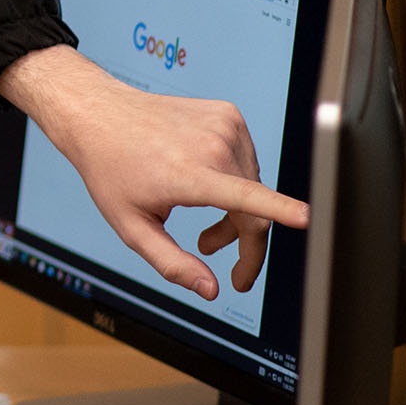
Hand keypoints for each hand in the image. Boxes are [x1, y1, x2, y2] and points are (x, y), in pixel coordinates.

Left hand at [0, 46, 306, 300]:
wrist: (99, 114)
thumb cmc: (111, 169)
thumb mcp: (131, 227)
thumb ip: (172, 264)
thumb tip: (211, 290)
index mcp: (189, 174)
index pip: (244, 197)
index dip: (279, 211)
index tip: (306, 218)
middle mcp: (211, 145)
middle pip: (254, 209)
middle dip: (242, 243)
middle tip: (218, 260)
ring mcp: (224, 125)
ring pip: (253, 187)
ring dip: (236, 214)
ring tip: (204, 232)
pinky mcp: (229, 114)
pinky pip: (245, 162)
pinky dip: (233, 182)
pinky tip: (204, 187)